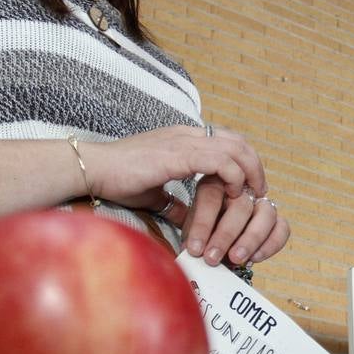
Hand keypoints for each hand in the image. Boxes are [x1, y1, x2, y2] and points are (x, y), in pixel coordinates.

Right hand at [80, 125, 289, 265]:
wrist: (93, 168)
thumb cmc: (117, 180)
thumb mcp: (153, 194)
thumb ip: (172, 203)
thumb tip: (184, 218)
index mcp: (183, 139)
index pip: (225, 140)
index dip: (243, 160)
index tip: (250, 185)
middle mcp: (187, 134)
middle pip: (237, 140)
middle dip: (254, 165)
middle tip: (260, 190)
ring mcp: (184, 142)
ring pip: (234, 149)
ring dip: (248, 172)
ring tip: (251, 195)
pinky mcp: (178, 155)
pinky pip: (219, 162)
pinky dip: (232, 177)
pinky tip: (232, 194)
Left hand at [180, 173, 289, 265]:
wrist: (211, 236)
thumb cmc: (197, 230)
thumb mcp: (183, 224)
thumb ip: (185, 230)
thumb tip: (184, 249)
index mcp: (214, 180)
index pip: (211, 195)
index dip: (203, 224)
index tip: (194, 249)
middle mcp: (241, 188)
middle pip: (241, 205)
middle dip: (226, 235)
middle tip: (212, 257)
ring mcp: (260, 202)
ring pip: (266, 213)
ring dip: (251, 239)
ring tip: (236, 260)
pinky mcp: (275, 219)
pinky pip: (282, 227)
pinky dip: (271, 244)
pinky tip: (254, 258)